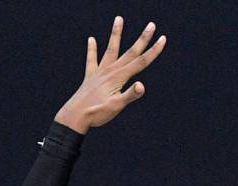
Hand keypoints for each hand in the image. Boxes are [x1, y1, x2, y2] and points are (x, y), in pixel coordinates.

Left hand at [54, 16, 166, 133]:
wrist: (74, 116)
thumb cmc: (96, 113)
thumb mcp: (116, 106)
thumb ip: (129, 95)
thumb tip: (142, 86)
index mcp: (118, 77)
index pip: (140, 62)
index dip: (153, 51)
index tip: (163, 39)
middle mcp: (110, 71)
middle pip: (130, 52)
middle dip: (143, 39)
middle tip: (152, 25)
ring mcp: (99, 72)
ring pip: (110, 49)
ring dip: (116, 34)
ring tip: (119, 18)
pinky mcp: (90, 77)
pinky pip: (91, 60)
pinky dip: (92, 49)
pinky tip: (91, 39)